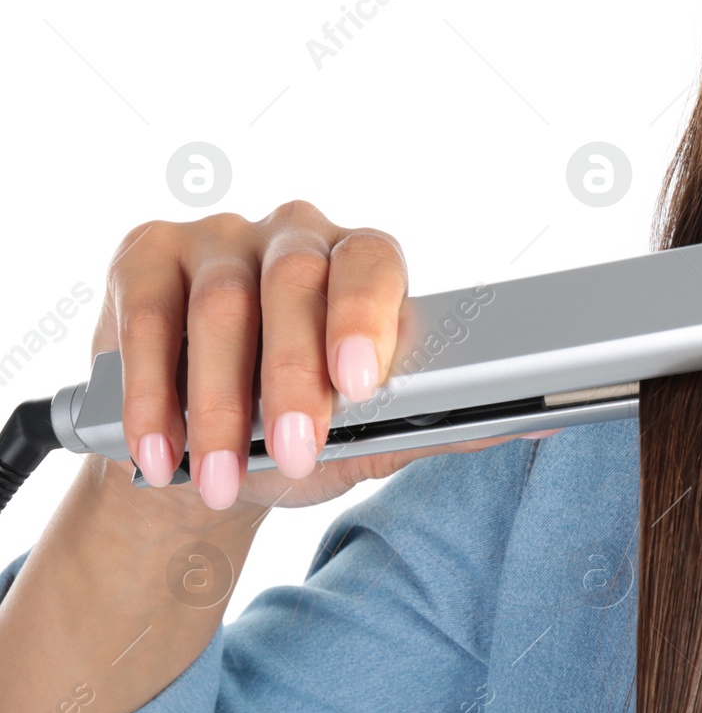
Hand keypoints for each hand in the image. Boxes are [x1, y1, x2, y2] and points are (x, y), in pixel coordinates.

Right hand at [89, 199, 560, 514]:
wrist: (203, 457)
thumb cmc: (299, 432)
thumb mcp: (374, 435)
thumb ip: (446, 422)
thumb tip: (544, 423)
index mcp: (362, 262)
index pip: (373, 266)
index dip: (366, 318)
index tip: (363, 383)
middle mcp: (295, 233)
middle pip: (293, 283)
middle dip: (293, 379)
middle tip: (296, 453)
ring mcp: (218, 237)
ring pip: (219, 308)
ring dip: (218, 405)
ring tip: (222, 479)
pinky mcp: (146, 254)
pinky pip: (145, 319)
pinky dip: (153, 394)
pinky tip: (162, 454)